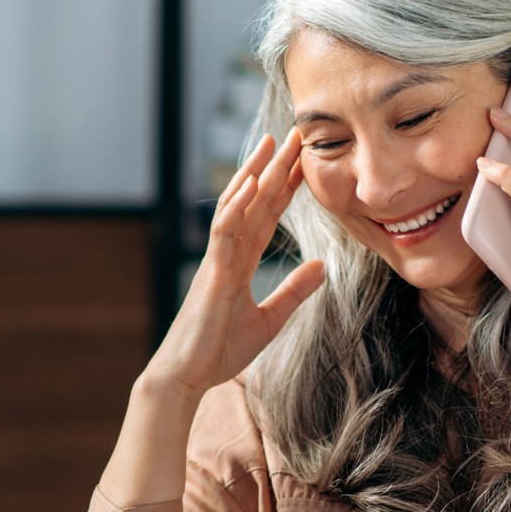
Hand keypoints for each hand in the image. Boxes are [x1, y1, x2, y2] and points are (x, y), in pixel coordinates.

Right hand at [147, 128, 324, 399]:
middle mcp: (228, 254)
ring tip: (272, 144)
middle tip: (296, 135)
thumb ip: (294, 291)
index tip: (306, 163)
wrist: (188, 376)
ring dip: (254, 174)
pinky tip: (250, 185)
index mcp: (240, 263)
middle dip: (276, 169)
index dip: (286, 189)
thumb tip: (322, 266)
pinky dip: (235, 207)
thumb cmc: (219, 350)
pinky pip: (223, 233)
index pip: (267, 216)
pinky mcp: (211, 274)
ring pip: (237, 207)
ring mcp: (217, 261)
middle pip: (255, 202)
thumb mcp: (269, 320)